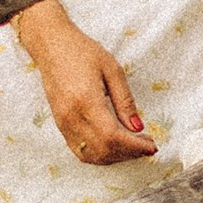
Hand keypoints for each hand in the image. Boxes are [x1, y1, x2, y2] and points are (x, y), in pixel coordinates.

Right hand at [14, 1, 156, 165]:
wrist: (51, 46)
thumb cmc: (82, 52)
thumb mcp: (112, 69)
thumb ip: (125, 101)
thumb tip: (138, 127)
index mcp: (85, 101)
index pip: (113, 136)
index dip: (135, 146)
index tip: (151, 145)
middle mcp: (71, 117)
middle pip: (103, 150)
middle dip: (129, 153)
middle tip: (146, 145)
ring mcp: (63, 123)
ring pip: (91, 155)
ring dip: (115, 157)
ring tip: (132, 146)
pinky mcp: (60, 125)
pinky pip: (80, 150)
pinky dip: (100, 154)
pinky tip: (114, 145)